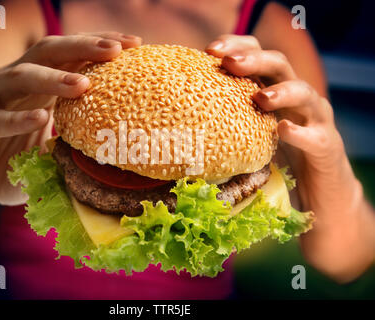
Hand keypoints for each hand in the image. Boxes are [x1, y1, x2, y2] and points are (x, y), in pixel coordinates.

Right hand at [0, 32, 141, 208]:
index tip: (134, 45)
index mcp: (35, 87)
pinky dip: (17, 118)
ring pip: (20, 77)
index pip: (69, 56)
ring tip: (84, 85)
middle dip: (83, 47)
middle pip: (48, 52)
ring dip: (53, 78)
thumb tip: (115, 150)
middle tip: (117, 50)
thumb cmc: (9, 165)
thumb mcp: (49, 154)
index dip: (98, 46)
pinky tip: (41, 119)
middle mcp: (11, 84)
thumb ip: (73, 145)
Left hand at [205, 34, 353, 214]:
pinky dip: (300, 133)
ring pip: (304, 93)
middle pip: (279, 65)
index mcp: (273, 89)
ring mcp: (314, 119)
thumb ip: (226, 122)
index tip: (210, 50)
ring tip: (260, 97)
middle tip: (230, 63)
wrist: (317, 190)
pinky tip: (284, 130)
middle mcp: (295, 97)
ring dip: (282, 92)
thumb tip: (179, 125)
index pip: (257, 54)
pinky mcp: (326, 146)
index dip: (237, 46)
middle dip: (254, 60)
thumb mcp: (248, 135)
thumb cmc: (276, 160)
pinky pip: (317, 136)